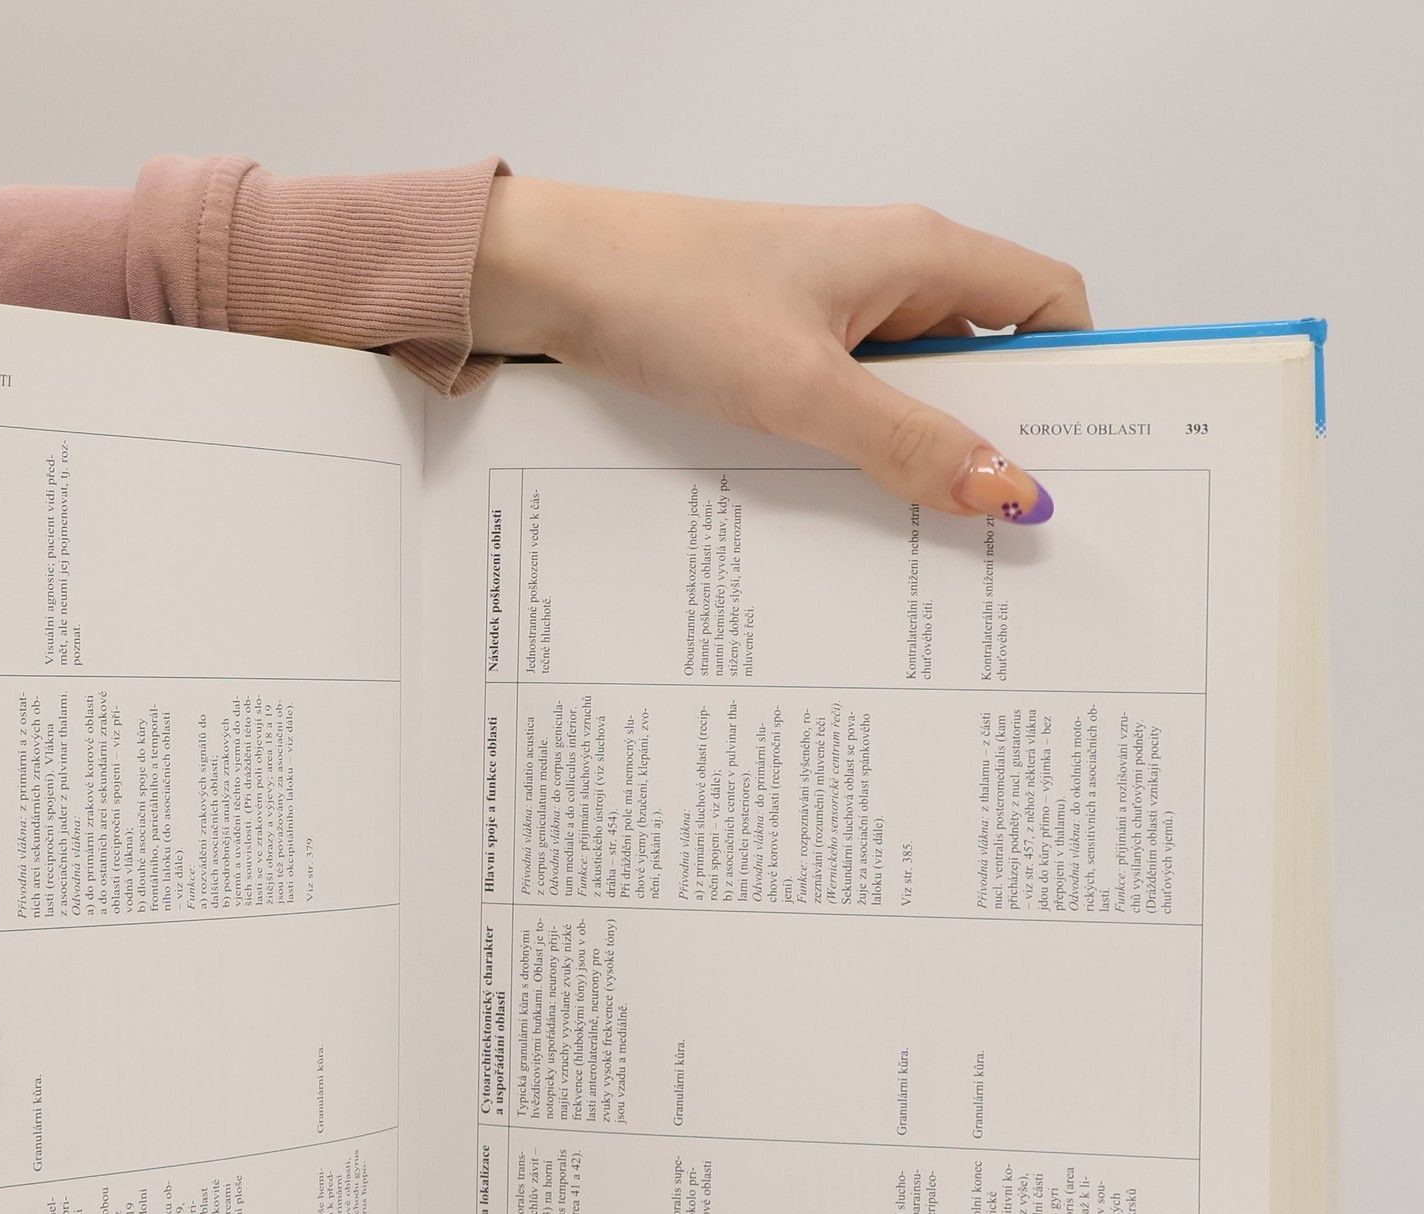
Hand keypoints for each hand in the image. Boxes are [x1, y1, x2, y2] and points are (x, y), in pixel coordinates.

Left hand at [470, 178, 1090, 522]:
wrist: (554, 279)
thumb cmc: (670, 299)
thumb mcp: (802, 388)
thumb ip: (910, 443)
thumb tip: (1013, 491)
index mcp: (919, 253)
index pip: (1048, 303)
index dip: (1079, 377)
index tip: (1085, 459)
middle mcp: (888, 273)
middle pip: (988, 357)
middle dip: (1002, 436)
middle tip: (1010, 526)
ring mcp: (835, 310)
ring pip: (917, 389)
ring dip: (925, 453)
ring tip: (933, 533)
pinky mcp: (785, 345)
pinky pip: (855, 402)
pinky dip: (866, 449)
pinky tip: (855, 504)